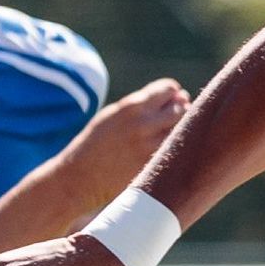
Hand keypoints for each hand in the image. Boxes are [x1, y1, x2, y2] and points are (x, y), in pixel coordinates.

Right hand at [71, 77, 189, 193]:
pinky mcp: (154, 166)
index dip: (173, 92)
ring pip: (182, 132)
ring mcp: (151, 147)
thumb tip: (175, 96)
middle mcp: (144, 124)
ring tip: (174, 130)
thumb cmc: (98, 142)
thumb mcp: (114, 114)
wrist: (82, 176)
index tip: (174, 97)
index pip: (168, 89)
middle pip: (181, 109)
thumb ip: (142, 105)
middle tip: (179, 113)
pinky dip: (177, 147)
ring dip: (182, 129)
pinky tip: (170, 148)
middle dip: (182, 109)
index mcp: (132, 106)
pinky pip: (176, 152)